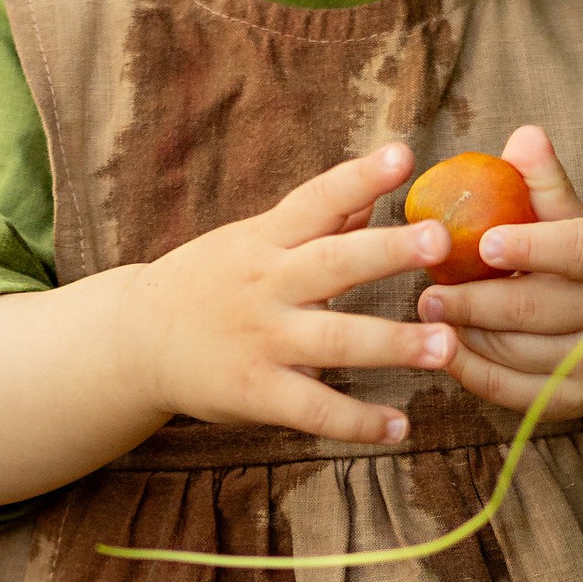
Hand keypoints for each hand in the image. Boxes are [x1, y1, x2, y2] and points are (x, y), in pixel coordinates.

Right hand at [117, 138, 454, 448]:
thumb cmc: (209, 282)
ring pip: (334, 340)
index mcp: (268, 240)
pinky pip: (313, 408)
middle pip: (333, 263)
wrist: (135, 340)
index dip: (359, 177)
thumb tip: (374, 187)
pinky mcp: (256, 392)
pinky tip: (401, 426)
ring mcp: (261, 340)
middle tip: (442, 241)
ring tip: (447, 347)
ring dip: (392, 344)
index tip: (404, 155)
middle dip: (387, 252)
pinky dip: (357, 421)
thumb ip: (317, 220)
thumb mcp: (254, 241)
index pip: (316, 200)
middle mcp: (267, 284)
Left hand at [415, 124, 582, 425]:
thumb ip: (544, 182)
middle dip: (476, 301)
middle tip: (426, 292)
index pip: (581, 251)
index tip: (484, 244)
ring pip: (521, 352)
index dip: (533, 246)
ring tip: (429, 314)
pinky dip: (472, 370)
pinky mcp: (577, 402)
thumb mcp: (570, 214)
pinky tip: (444, 347)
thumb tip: (524, 136)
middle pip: (539, 308)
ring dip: (468, 334)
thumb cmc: (578, 255)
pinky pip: (514, 390)